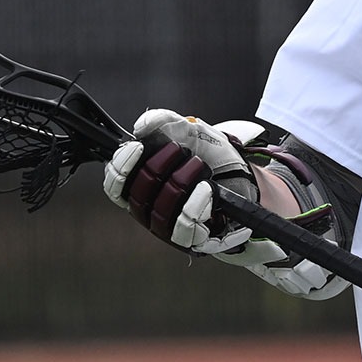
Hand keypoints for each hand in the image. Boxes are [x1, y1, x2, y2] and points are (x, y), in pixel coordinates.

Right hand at [102, 109, 256, 253]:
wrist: (246, 176)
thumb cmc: (212, 157)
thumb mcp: (188, 130)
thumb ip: (162, 121)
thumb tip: (140, 127)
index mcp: (142, 187)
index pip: (115, 187)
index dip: (121, 168)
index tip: (138, 147)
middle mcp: (151, 211)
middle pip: (137, 196)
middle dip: (159, 167)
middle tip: (181, 150)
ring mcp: (170, 229)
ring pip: (160, 211)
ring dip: (181, 182)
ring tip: (199, 166)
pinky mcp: (193, 240)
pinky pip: (184, 226)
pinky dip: (196, 203)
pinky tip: (207, 188)